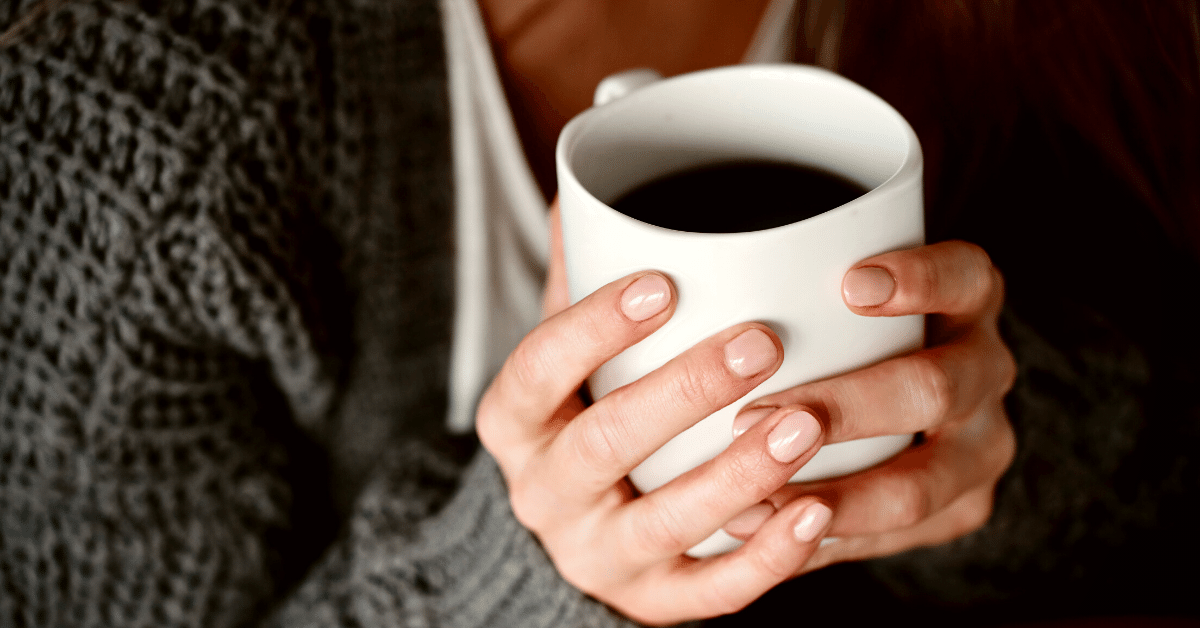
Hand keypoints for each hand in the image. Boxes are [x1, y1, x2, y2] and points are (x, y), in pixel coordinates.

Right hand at [477, 203, 836, 623]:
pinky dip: (765, 557)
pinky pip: (709, 592)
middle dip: (683, 393)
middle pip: (605, 444)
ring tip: (806, 423)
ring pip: (665, 521)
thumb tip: (585, 184)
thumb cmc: (585, 413)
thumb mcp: (567, 352)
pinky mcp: (654, 600)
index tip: (665, 280)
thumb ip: (579, 277)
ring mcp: (599, 554)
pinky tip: (819, 513)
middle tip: (761, 343)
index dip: (595, 326)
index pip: (539, 368)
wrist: (579, 529)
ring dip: (738, 474)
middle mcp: (545, 493)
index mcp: (516, 421)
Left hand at [728, 240, 1016, 572]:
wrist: (907, 408)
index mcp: (969, 300)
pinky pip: (898, 538)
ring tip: (753, 500)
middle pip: (935, 389)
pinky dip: (826, 541)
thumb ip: (797, 278)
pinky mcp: (961, 510)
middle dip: (847, 406)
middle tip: (756, 414)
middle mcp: (986, 371)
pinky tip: (762, 535)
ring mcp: (981, 448)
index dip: (919, 279)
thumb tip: (680, 264)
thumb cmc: (845, 327)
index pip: (964, 276)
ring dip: (834, 497)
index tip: (850, 285)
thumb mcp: (838, 288)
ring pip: (919, 486)